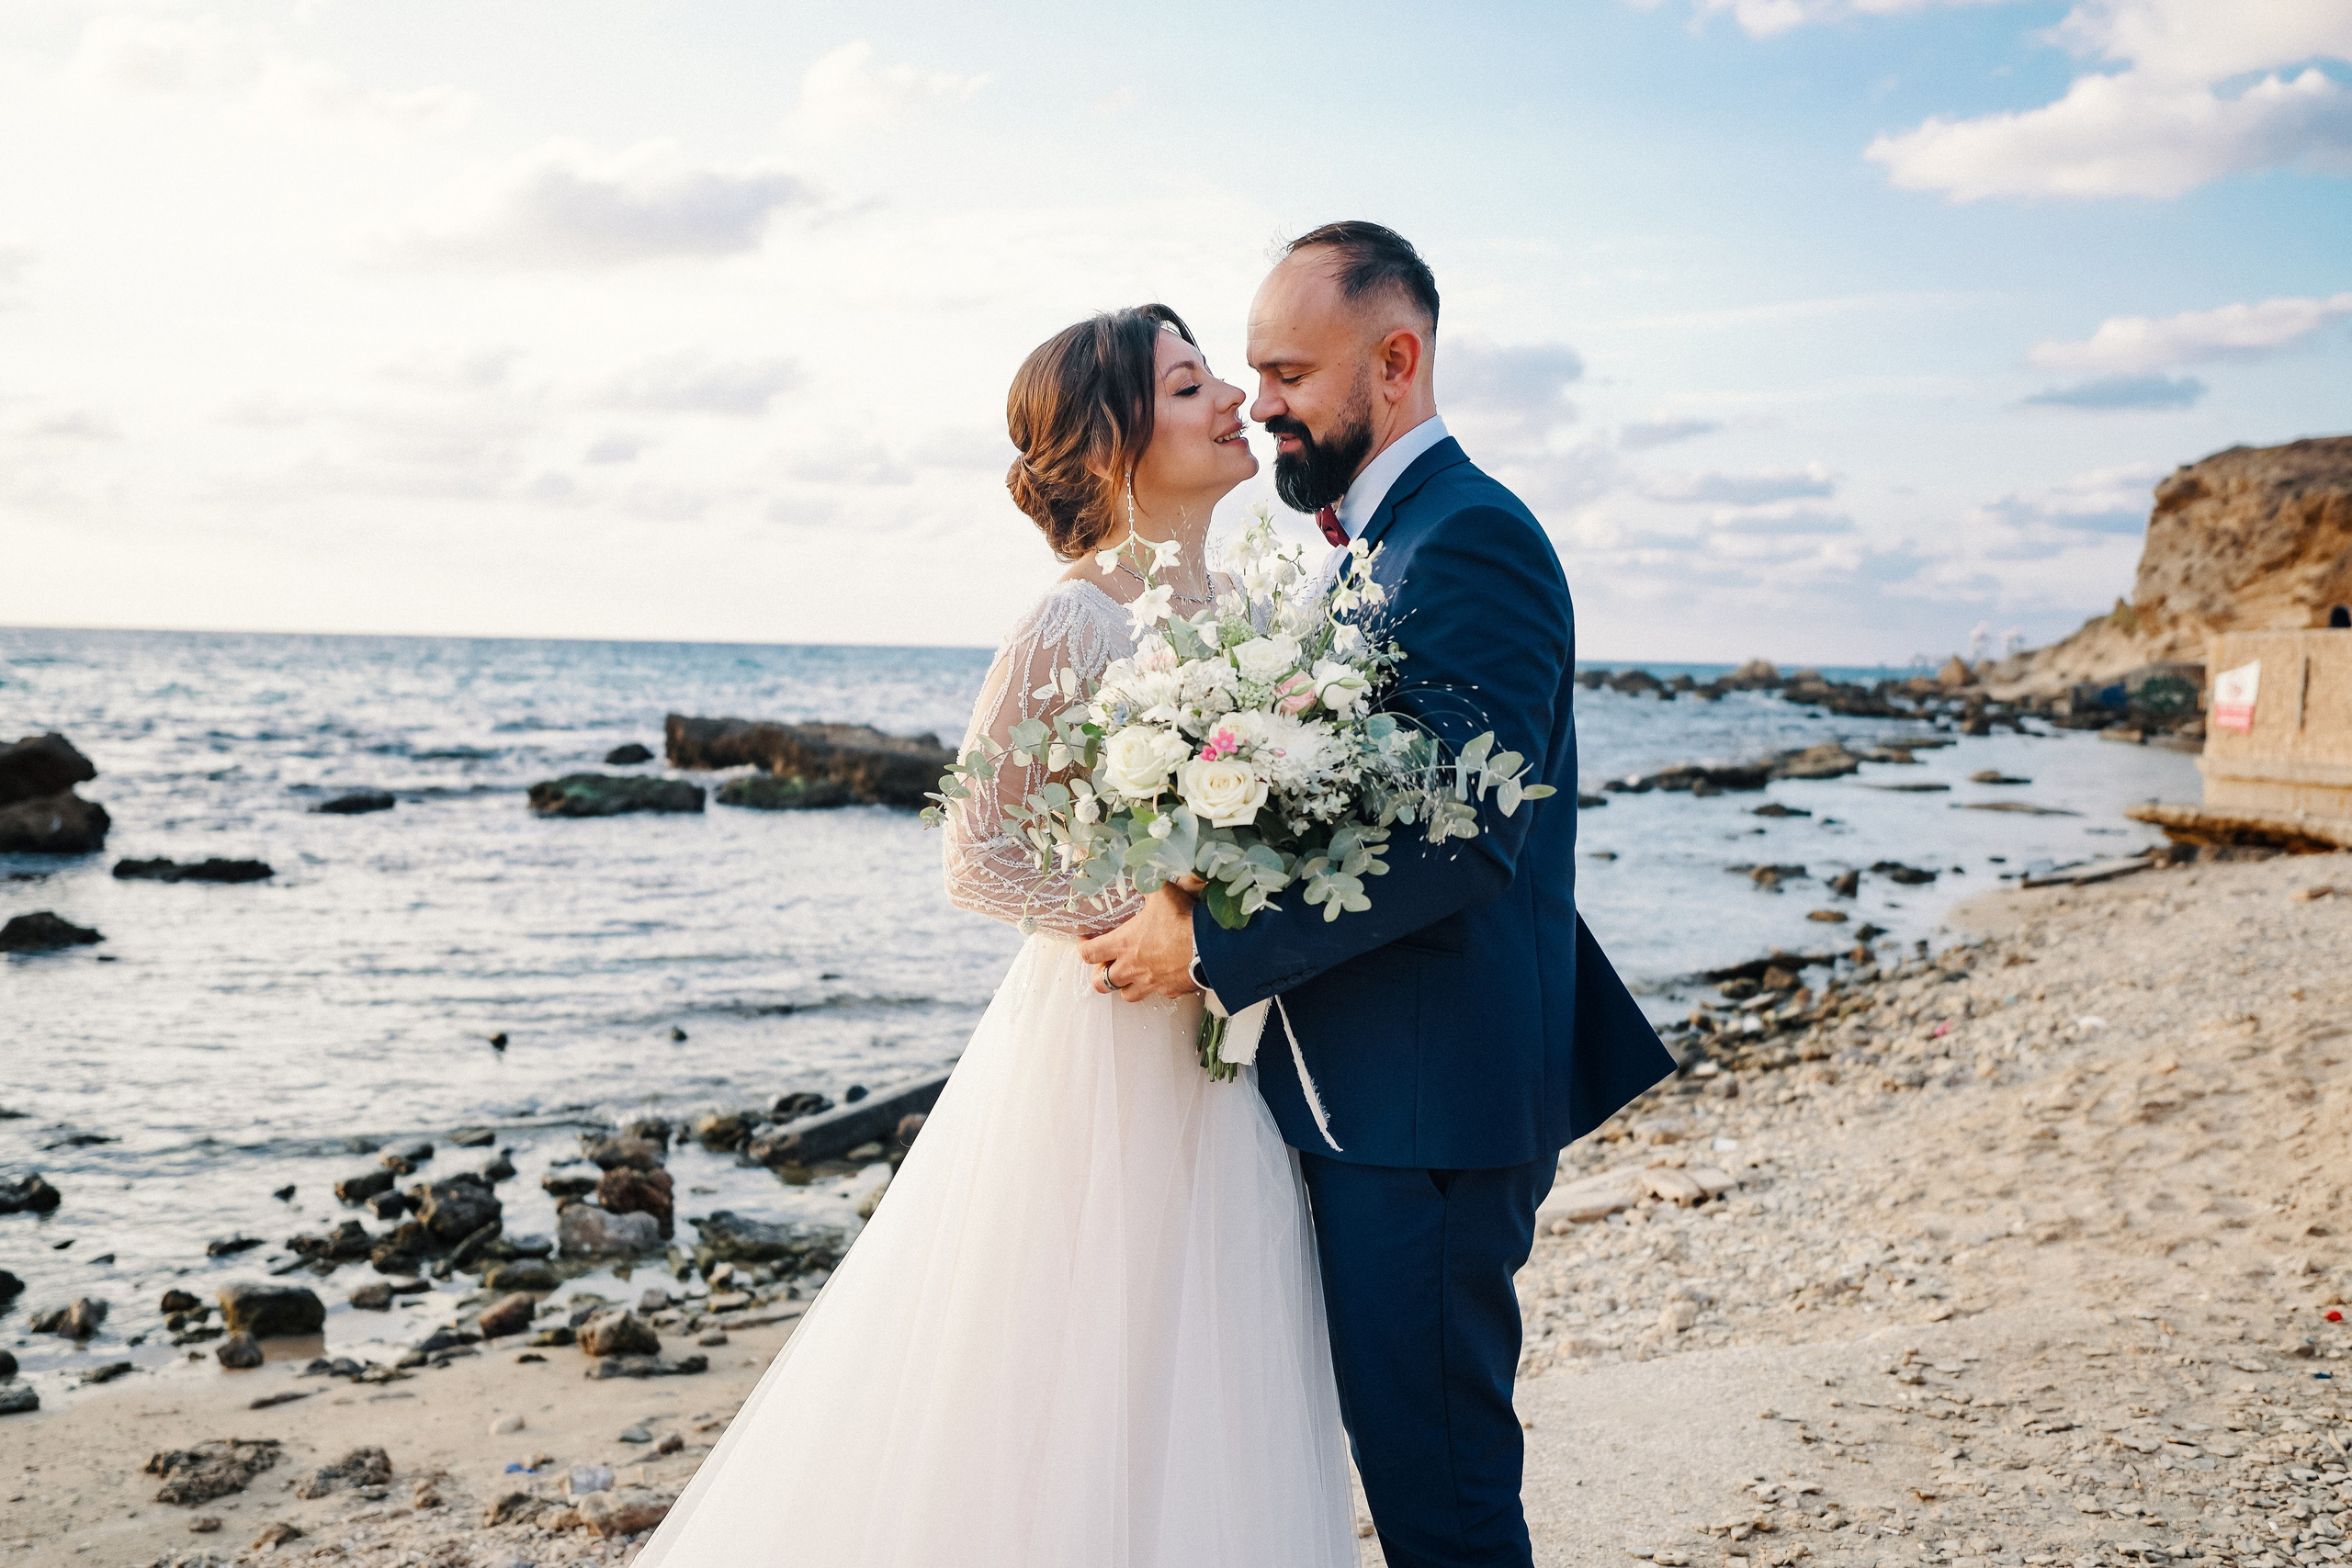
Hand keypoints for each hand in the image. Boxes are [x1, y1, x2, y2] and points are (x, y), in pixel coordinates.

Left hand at [1077, 884, 1200, 999]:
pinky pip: (1157, 993)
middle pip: (1101, 983)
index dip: (1083, 949)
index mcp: (1123, 944)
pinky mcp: (1169, 990)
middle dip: (1099, 975)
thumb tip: (1143, 872)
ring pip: (1126, 995)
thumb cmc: (1181, 921)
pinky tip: (1163, 976)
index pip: (1089, 954)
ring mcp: (1150, 982)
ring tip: (1129, 975)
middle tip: (1106, 964)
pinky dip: (1156, 987)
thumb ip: (1148, 883)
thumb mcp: (1161, 893)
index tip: (1086, 942)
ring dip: (1124, 986)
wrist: (1209, 948)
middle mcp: (1132, 968)